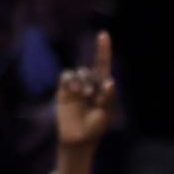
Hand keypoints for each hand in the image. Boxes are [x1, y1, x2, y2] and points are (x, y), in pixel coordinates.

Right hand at [56, 30, 113, 149]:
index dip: (103, 50)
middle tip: (93, 95)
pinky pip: (66, 76)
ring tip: (84, 94)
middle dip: (92, 79)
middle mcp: (89, 84)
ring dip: (82, 80)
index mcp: (103, 88)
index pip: (103, 65)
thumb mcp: (106, 113)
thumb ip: (108, 97)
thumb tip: (110, 81)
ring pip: (78, 72)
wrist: (78, 139)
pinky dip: (70, 80)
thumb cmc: (96, 128)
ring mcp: (76, 87)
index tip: (103, 34)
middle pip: (90, 70)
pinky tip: (73, 89)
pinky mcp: (64, 91)